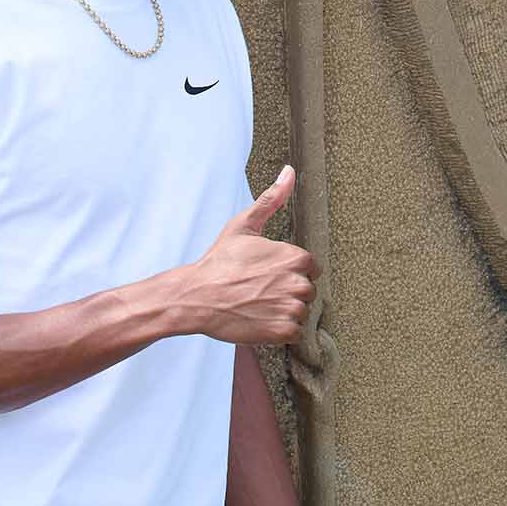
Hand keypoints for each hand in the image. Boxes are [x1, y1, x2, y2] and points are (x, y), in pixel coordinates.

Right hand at [166, 166, 319, 343]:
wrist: (196, 297)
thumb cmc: (219, 262)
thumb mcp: (244, 225)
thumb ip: (272, 199)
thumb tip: (289, 172)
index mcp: (296, 257)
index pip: (310, 267)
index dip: (290, 270)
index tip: (269, 273)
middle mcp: (298, 283)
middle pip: (307, 290)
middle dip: (288, 291)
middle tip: (260, 289)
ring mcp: (291, 309)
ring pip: (302, 312)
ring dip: (284, 311)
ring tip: (258, 304)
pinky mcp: (282, 332)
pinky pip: (295, 333)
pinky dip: (281, 330)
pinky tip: (261, 319)